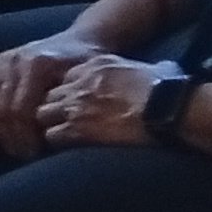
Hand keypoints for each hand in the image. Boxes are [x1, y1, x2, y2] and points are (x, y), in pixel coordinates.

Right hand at [0, 29, 104, 156]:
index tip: (34, 152)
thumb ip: (66, 103)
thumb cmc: (87, 64)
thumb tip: (51, 132)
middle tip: (22, 154)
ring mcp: (1, 61)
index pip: (19, 109)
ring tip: (10, 145)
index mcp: (36, 64)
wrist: (80, 39)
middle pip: (1, 109)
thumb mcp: (85, 81)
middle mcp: (13, 61)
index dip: (24, 134)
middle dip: (10, 136)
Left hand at [37, 53, 178, 149]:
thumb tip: (154, 71)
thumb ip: (134, 70)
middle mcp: (80, 83)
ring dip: (51, 125)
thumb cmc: (167, 89)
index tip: (74, 103)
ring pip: (43, 115)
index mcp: (96, 65)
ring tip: (63, 135)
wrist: (167, 107)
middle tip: (64, 121)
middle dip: (54, 108)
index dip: (68, 92)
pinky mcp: (77, 128)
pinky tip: (68, 146)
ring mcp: (75, 106)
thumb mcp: (148, 67)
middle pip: (49, 95)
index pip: (65, 78)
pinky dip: (57, 142)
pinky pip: (51, 136)